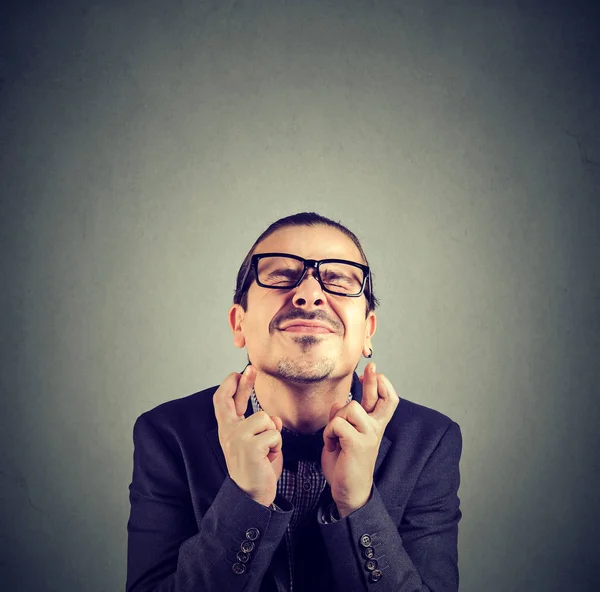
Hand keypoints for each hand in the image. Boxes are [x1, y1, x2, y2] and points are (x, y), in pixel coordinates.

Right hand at [213, 366, 282, 506]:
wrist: (252, 497)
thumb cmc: (256, 470)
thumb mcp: (258, 445)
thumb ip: (262, 429)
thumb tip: (274, 418)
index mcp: (229, 431)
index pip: (224, 402)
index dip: (231, 386)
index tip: (239, 373)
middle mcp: (229, 432)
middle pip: (234, 399)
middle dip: (245, 382)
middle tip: (251, 369)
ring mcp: (238, 437)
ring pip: (266, 419)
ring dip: (273, 435)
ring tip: (267, 451)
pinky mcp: (250, 445)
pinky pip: (274, 433)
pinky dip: (277, 445)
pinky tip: (269, 458)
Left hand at [321, 363, 398, 517]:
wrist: (348, 492)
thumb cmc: (345, 463)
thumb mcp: (342, 436)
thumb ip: (343, 419)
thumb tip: (339, 402)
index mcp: (373, 425)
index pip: (386, 400)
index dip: (382, 383)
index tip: (374, 371)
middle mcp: (375, 428)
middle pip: (381, 397)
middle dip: (374, 380)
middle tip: (372, 368)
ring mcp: (369, 435)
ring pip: (349, 408)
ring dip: (335, 420)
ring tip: (334, 437)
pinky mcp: (358, 443)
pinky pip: (337, 424)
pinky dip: (328, 433)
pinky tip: (331, 446)